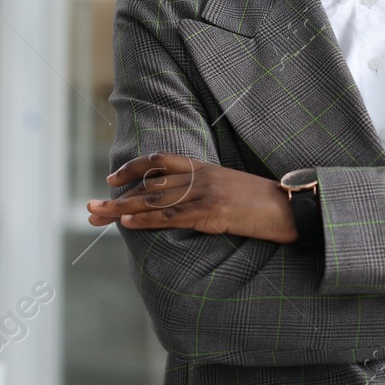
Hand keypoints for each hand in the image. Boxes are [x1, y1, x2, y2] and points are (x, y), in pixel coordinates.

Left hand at [87, 152, 298, 243]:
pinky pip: (172, 216)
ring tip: (95, 216)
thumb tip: (188, 204)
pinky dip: (146, 220)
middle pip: (149, 184)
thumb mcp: (234, 191)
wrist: (294, 206)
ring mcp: (205, 193)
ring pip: (153, 201)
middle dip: (116, 196)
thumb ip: (209, 192)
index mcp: (206, 169)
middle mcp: (201, 177)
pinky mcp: (212, 212)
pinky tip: (127, 223)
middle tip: (89, 206)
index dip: (133, 168)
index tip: (112, 178)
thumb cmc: (268, 204)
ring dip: (120, 210)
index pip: (161, 161)